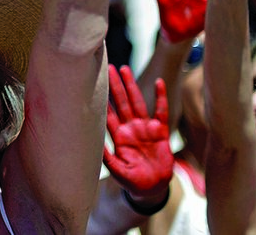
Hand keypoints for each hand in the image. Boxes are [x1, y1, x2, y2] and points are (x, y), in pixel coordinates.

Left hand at [103, 65, 172, 196]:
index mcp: (119, 137)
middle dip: (115, 85)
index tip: (94, 84)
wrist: (153, 188)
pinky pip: (161, 110)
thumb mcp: (118, 171)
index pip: (108, 113)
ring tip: (124, 69)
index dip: (102, 99)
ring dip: (131, 86)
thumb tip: (94, 143)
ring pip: (137, 102)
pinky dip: (160, 96)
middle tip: (107, 67)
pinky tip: (159, 82)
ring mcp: (145, 128)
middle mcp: (131, 128)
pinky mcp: (161, 131)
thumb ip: (107, 158)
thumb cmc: (133, 182)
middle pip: (121, 102)